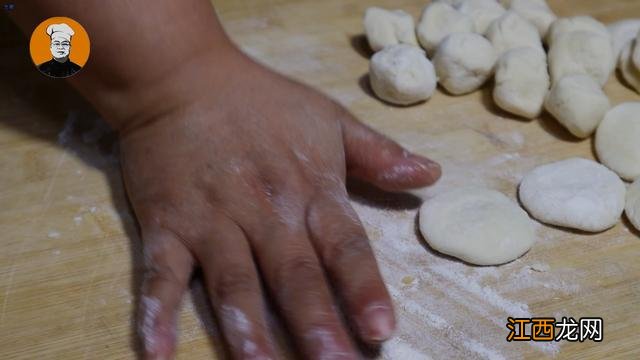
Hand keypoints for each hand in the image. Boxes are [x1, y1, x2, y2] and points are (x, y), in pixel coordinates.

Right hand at [121, 49, 440, 358]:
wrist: (182, 78)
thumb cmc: (261, 101)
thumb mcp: (330, 119)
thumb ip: (379, 154)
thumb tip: (431, 175)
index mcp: (309, 189)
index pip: (344, 245)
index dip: (363, 287)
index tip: (381, 329)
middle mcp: (264, 211)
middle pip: (293, 273)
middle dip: (314, 322)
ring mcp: (213, 220)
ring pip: (233, 281)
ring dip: (247, 328)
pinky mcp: (167, 225)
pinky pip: (159, 274)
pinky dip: (156, 312)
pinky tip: (159, 353)